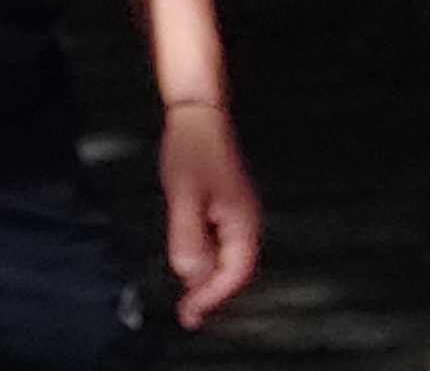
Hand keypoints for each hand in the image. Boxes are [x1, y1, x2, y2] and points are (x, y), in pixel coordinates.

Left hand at [157, 102, 261, 328]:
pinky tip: (188, 260)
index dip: (212, 296)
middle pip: (233, 269)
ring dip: (207, 276)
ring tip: (185, 296)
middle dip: (210, 292)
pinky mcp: (226, 204)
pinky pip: (219, 241)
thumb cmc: (192, 152)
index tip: (191, 313)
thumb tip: (191, 273)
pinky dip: (205, 256)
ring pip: (226, 256)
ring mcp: (237, 212)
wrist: (197, 115)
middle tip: (186, 313)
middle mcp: (246, 221)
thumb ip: (188, 236)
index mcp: (242, 222)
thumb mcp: (184, 196)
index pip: (234, 273)